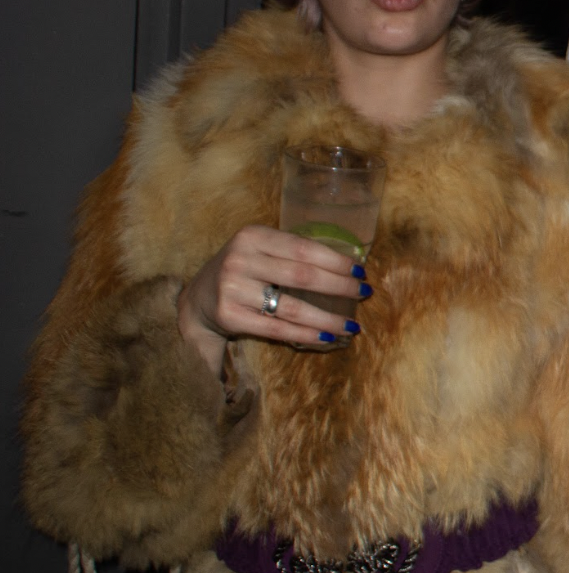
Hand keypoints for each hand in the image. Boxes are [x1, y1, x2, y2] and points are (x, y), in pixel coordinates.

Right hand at [177, 224, 368, 374]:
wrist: (198, 301)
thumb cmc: (243, 272)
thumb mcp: (261, 251)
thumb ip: (294, 254)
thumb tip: (350, 266)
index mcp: (252, 236)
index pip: (304, 248)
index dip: (336, 261)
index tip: (361, 271)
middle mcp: (240, 259)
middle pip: (303, 276)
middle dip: (340, 287)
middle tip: (365, 294)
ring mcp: (232, 288)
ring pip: (293, 307)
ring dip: (329, 317)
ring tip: (352, 324)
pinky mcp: (229, 316)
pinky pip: (278, 328)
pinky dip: (308, 333)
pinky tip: (328, 336)